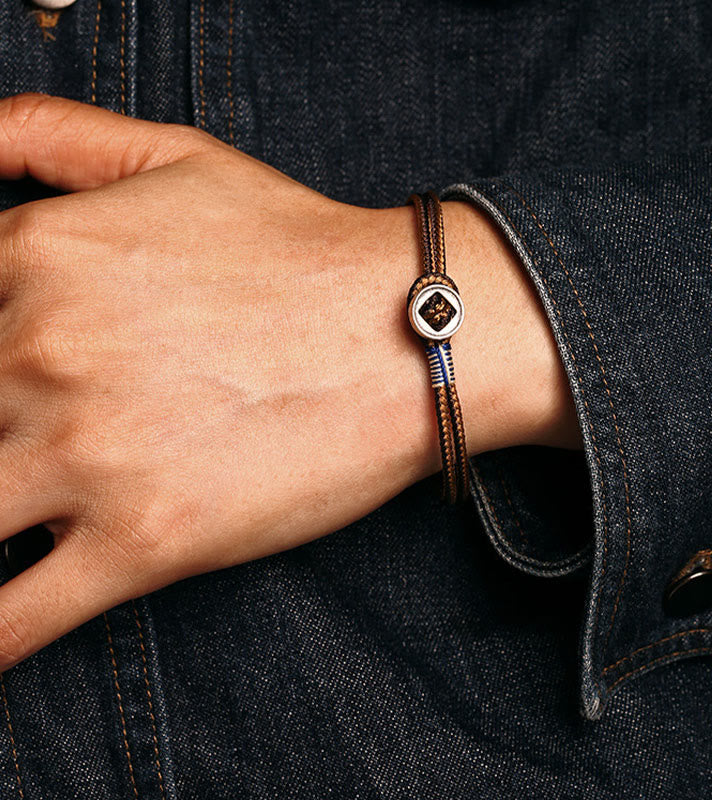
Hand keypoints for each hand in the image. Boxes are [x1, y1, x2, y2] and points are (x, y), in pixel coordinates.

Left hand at [0, 93, 578, 669]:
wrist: (410, 333)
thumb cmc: (302, 250)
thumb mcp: (179, 157)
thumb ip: (53, 134)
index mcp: (36, 259)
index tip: (6, 393)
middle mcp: (39, 354)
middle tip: (29, 449)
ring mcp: (86, 455)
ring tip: (15, 521)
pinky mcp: (145, 542)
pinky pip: (10, 621)